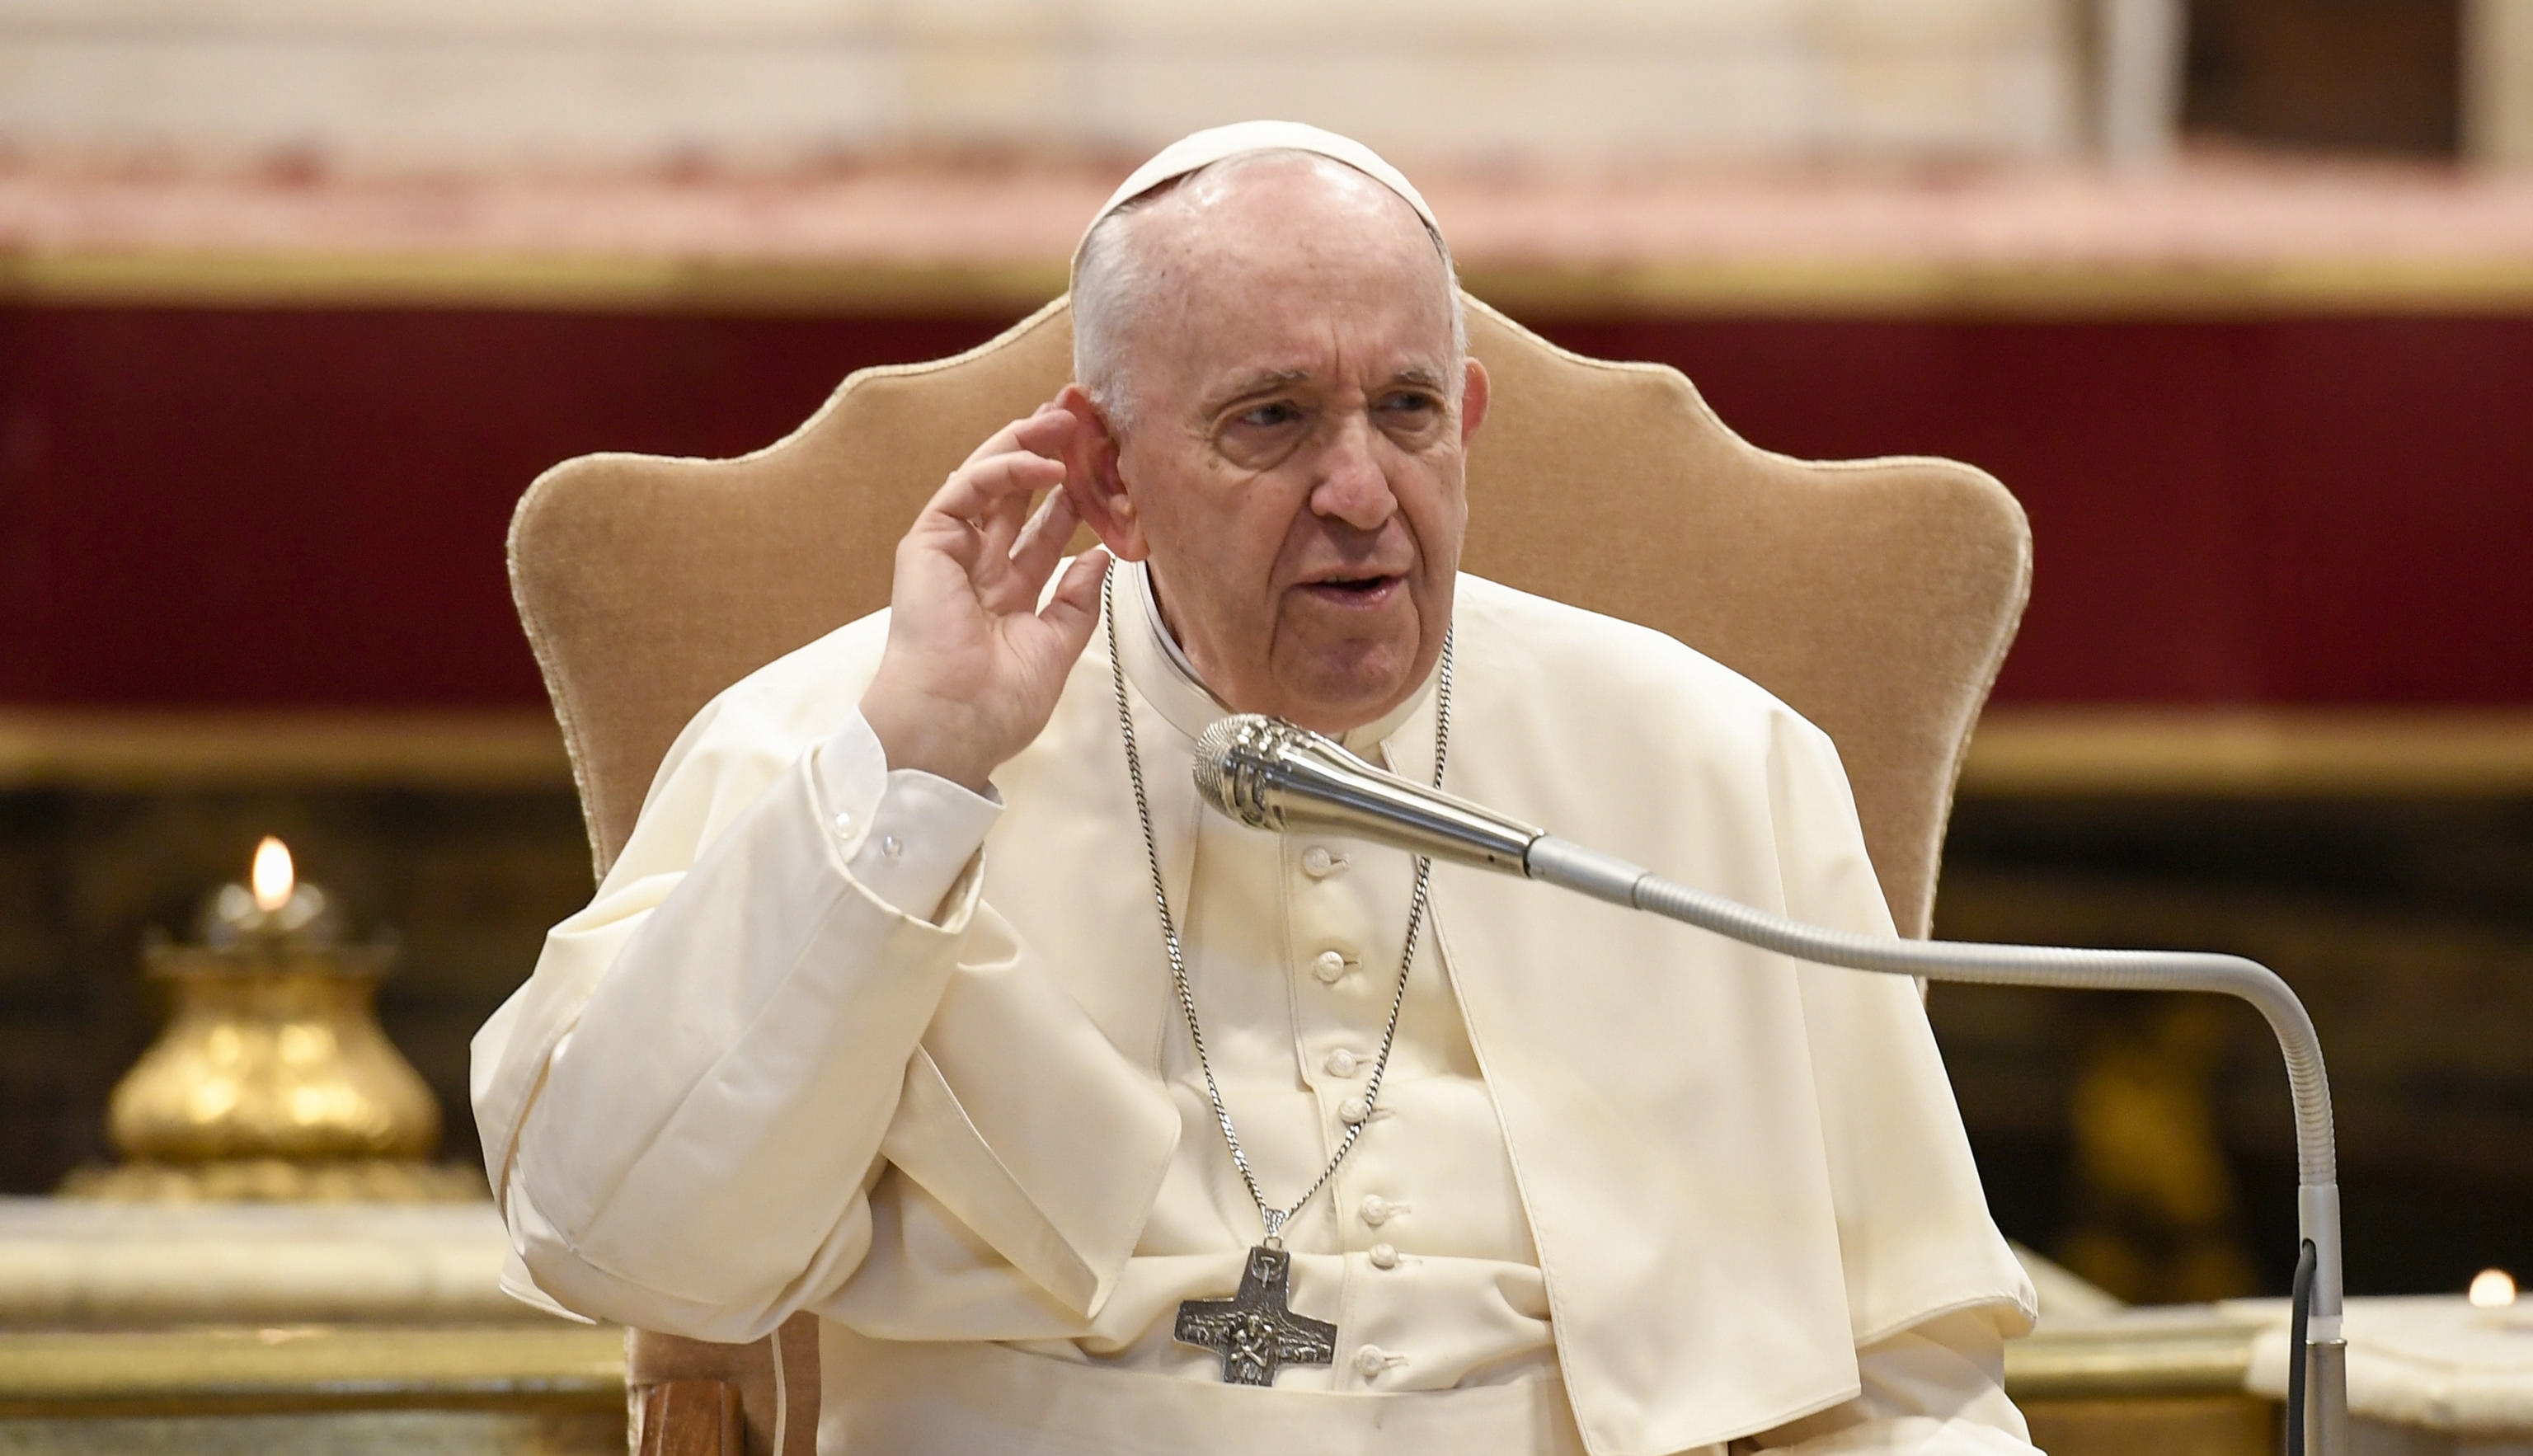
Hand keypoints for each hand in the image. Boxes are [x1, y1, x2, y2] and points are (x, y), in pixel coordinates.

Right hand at [860, 403, 1111, 792]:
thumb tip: (1100, 557)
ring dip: (1027, 446)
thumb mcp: (1056, 649)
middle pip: (1016, 497)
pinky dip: (1004, 470)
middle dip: (1049, 456)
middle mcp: (978, 567)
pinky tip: (1045, 465)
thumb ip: (1078, 602)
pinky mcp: (927, 544)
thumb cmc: (995, 704)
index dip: (1073, 498)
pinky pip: (966, 490)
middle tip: (1085, 425)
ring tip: (1066, 420)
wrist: (953, 725)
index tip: (1107, 471)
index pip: (1042, 531)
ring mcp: (951, 553)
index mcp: (1007, 594)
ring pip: (988, 481)